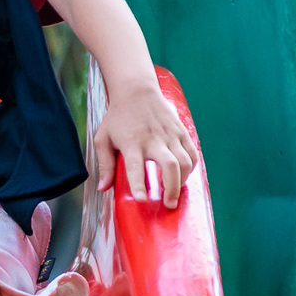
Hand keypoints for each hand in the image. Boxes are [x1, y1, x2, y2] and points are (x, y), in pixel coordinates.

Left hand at [94, 87, 197, 209]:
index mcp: (131, 143)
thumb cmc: (117, 117)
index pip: (135, 168)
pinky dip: (190, 168)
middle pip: (170, 166)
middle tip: (169, 204)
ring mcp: (169, 135)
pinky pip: (192, 154)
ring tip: (173, 192)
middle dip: (172, 189)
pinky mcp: (181, 131)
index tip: (142, 200)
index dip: (139, 185)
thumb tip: (103, 189)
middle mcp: (153, 139)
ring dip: (182, 181)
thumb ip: (105, 165)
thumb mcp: (103, 139)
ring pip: (185, 162)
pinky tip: (181, 176)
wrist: (136, 90)